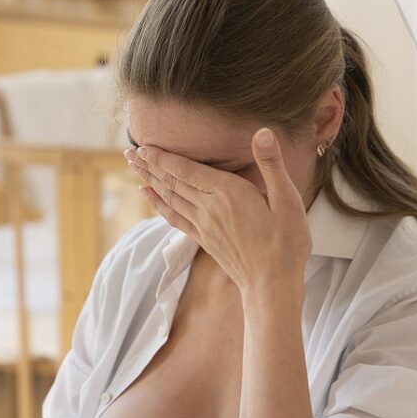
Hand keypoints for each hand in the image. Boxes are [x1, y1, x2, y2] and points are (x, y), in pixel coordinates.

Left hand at [125, 128, 312, 306]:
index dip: (163, 157)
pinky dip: (158, 204)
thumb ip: (271, 165)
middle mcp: (210, 208)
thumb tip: (262, 133)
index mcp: (229, 193)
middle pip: (172, 182)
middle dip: (149, 164)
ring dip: (150, 179)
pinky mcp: (204, 239)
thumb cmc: (286, 242)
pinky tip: (149, 195)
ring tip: (133, 166)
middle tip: (128, 151)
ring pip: (170, 197)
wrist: (272, 284)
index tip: (144, 145)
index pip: (186, 170)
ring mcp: (204, 225)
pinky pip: (174, 217)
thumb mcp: (287, 200)